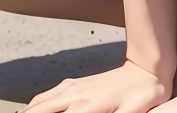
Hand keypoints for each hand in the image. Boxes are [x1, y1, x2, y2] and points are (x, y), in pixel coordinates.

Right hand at [18, 59, 171, 112]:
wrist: (147, 68)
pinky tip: (34, 106)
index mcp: (87, 106)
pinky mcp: (78, 82)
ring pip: (44, 100)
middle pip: (42, 109)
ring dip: (30, 111)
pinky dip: (38, 102)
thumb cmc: (143, 96)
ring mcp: (76, 86)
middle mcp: (76, 94)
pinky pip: (51, 93)